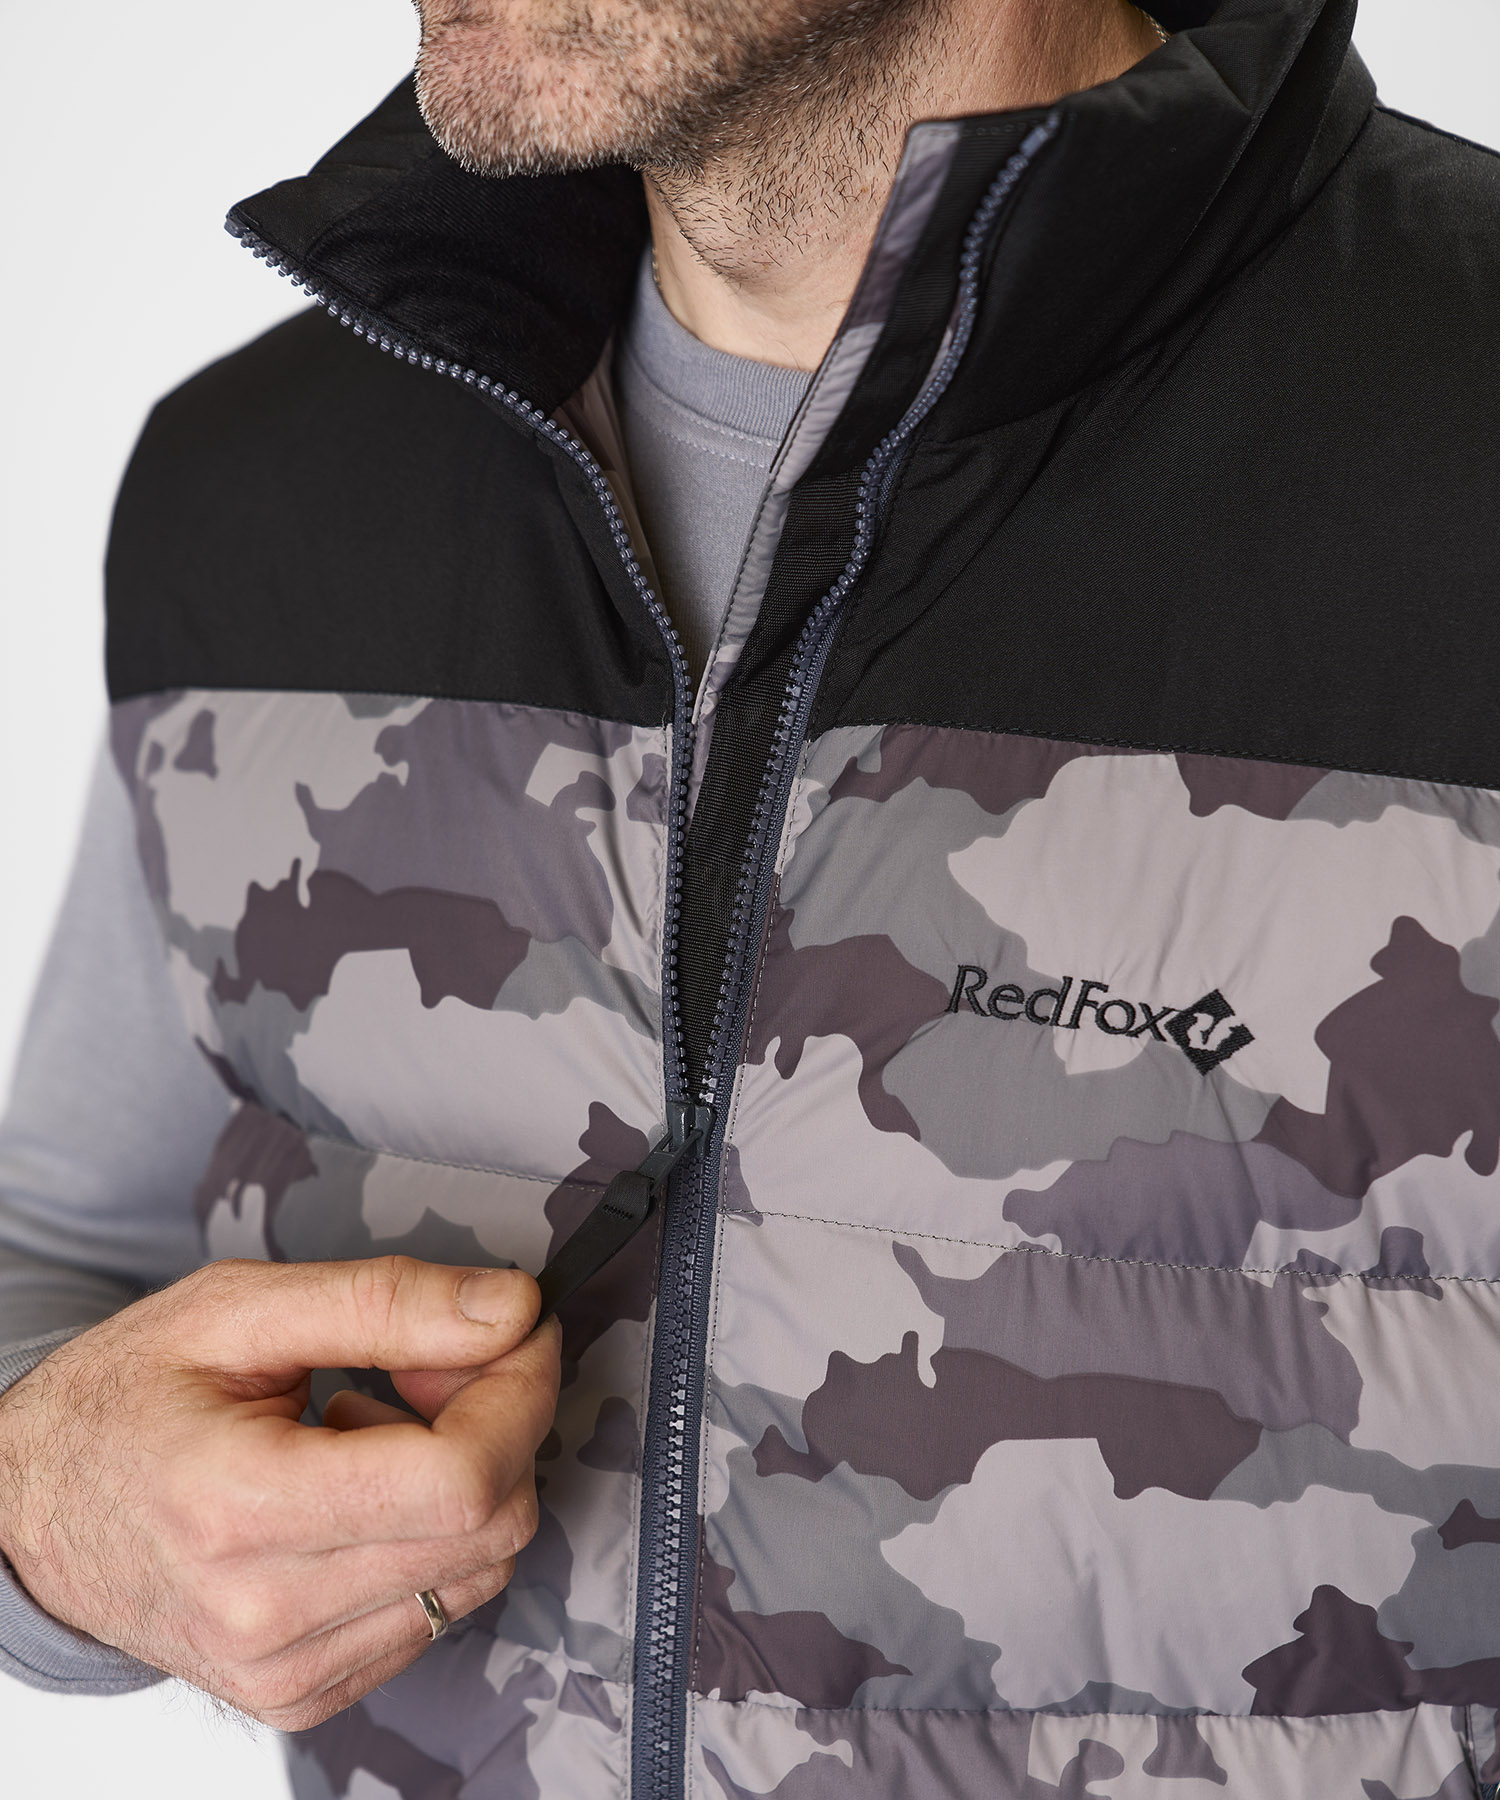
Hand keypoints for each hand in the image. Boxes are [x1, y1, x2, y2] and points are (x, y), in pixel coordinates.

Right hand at [0, 1256, 559, 1728]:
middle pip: (490, 1526)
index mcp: (243, 1506)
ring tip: (378, 1421)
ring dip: (468, 1478)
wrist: (28, 1508)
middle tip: (434, 1362)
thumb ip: (387, 1300)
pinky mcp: (303, 1692)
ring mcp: (287, 1669)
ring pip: (480, 1571)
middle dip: (501, 1420)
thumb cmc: (123, 1399)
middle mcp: (268, 1612)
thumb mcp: (239, 1309)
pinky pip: (436, 1609)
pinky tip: (361, 1486)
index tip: (516, 1332)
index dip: (519, 1391)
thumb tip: (511, 1309)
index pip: (461, 1478)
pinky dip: (431, 1535)